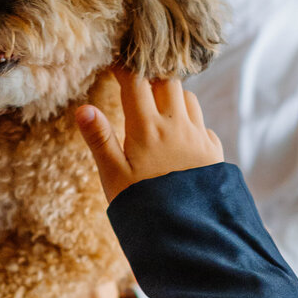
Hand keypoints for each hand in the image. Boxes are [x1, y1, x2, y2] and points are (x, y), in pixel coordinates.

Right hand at [76, 70, 221, 203]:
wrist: (189, 235)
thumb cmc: (144, 207)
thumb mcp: (113, 177)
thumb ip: (100, 140)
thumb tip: (83, 108)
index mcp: (147, 128)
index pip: (136, 82)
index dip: (125, 67)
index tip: (115, 62)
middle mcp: (177, 126)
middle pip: (168, 81)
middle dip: (152, 74)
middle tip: (138, 78)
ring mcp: (199, 138)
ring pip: (189, 98)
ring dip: (174, 94)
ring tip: (159, 103)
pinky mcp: (214, 153)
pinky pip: (204, 124)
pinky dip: (192, 121)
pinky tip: (182, 135)